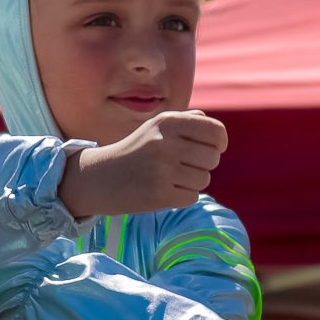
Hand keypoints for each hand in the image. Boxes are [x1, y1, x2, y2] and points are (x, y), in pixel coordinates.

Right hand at [58, 111, 227, 216]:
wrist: (100, 177)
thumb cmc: (136, 150)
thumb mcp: (157, 127)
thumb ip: (188, 122)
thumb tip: (217, 132)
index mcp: (168, 122)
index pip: (217, 132)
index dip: (219, 143)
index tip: (211, 149)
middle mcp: (166, 143)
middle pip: (213, 158)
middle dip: (203, 165)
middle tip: (183, 165)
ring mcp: (162, 170)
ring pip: (204, 180)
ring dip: (191, 182)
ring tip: (169, 177)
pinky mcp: (159, 195)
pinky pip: (192, 197)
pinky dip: (182, 196)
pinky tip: (163, 189)